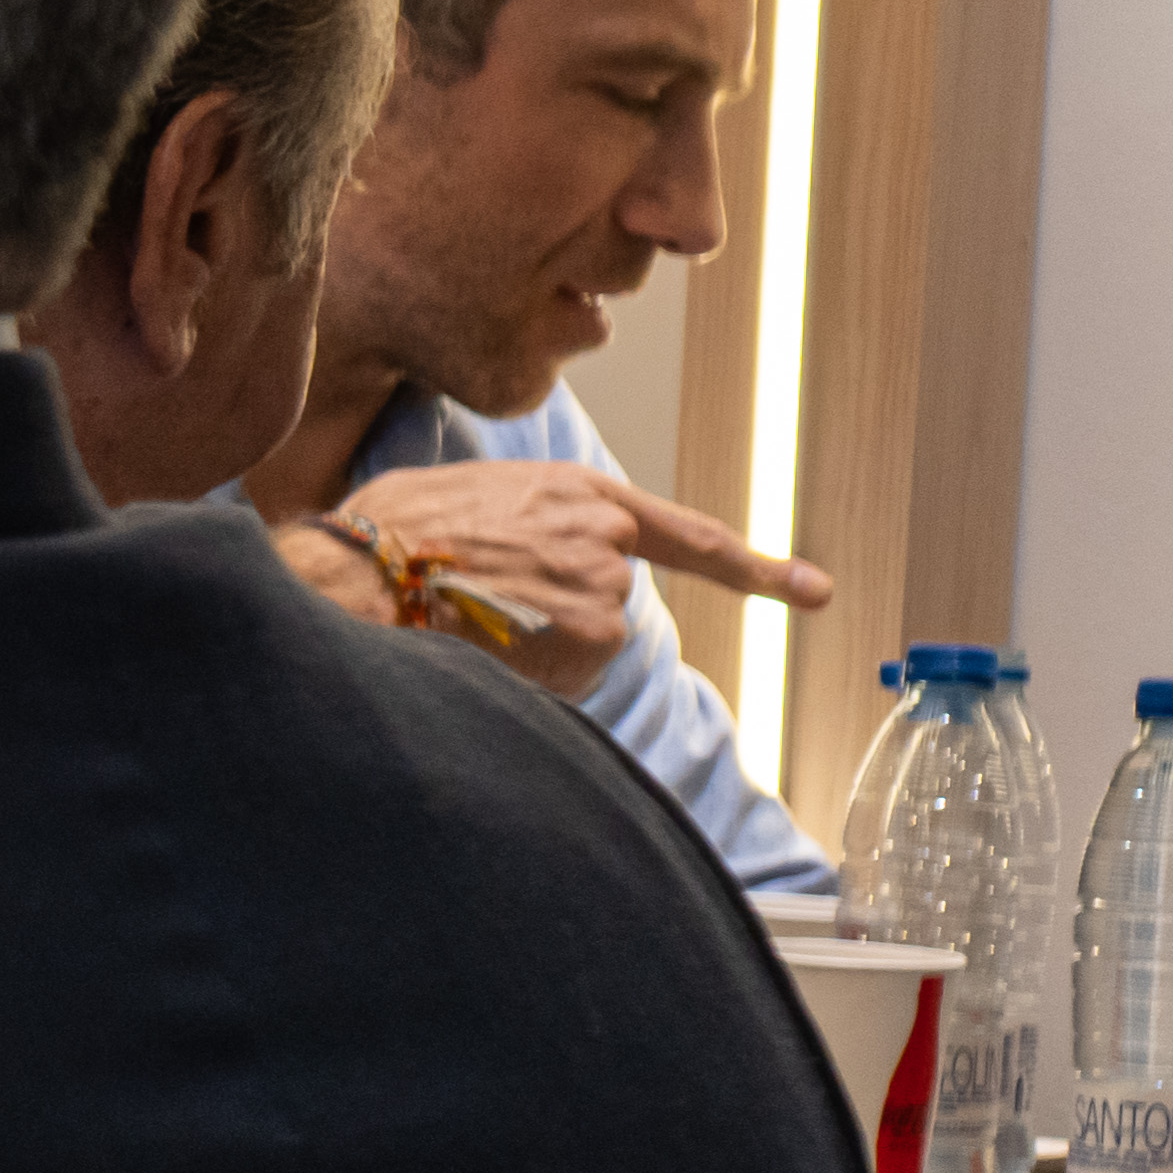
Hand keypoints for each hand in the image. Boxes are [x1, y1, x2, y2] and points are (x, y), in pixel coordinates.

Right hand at [298, 459, 828, 693]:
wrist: (358, 571)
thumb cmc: (382, 537)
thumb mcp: (457, 498)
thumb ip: (515, 521)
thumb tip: (506, 559)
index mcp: (574, 491)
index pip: (683, 535)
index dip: (754, 567)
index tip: (814, 591)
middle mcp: (604, 533)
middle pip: (606, 606)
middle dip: (555, 622)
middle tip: (479, 611)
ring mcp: (604, 583)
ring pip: (586, 648)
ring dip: (538, 653)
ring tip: (468, 622)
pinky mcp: (592, 632)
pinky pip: (571, 681)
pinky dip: (532, 679)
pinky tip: (481, 647)